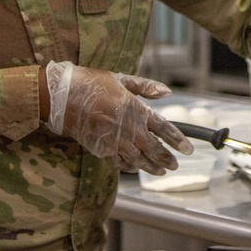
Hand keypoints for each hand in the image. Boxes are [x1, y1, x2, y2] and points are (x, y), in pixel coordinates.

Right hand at [44, 61, 193, 174]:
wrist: (62, 96)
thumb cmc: (91, 83)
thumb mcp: (120, 79)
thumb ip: (145, 87)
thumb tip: (166, 93)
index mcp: (135, 108)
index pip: (163, 128)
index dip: (178, 140)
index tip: (188, 150)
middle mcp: (127, 127)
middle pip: (153, 148)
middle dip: (166, 158)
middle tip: (175, 165)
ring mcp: (114, 140)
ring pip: (138, 159)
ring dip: (151, 166)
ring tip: (161, 171)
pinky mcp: (100, 149)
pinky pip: (119, 162)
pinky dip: (129, 167)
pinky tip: (136, 168)